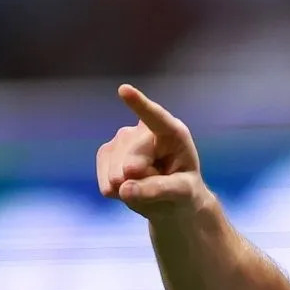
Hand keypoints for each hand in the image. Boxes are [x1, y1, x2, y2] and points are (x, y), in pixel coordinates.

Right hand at [96, 85, 207, 216]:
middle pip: (133, 157)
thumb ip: (158, 189)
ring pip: (116, 172)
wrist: (170, 199)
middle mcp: (144, 130)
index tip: (124, 90)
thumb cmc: (184, 189)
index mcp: (172, 132)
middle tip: (159, 183)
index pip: (155, 118)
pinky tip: (130, 188)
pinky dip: (118, 193)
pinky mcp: (106, 154)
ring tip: (147, 185)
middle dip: (143, 179)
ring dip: (131, 188)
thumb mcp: (183, 192)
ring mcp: (121, 139)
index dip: (139, 104)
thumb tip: (123, 189)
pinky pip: (106, 183)